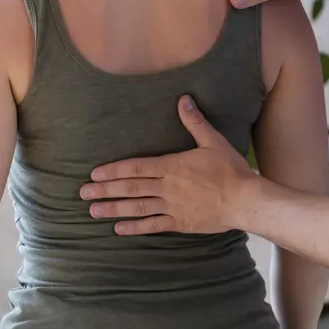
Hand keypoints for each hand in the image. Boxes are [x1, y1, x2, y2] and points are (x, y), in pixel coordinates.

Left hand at [81, 95, 254, 234]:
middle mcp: (167, 187)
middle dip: (105, 190)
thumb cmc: (230, 169)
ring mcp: (172, 207)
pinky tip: (118, 229)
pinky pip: (153, 226)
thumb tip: (183, 99)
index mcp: (172, 166)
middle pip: (130, 188)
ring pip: (137, 208)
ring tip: (93, 211)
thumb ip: (194, 121)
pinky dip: (135, 228)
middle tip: (83, 193)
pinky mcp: (180, 223)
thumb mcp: (212, 141)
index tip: (95, 174)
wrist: (245, 200)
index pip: (136, 168)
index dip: (114, 171)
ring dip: (113, 209)